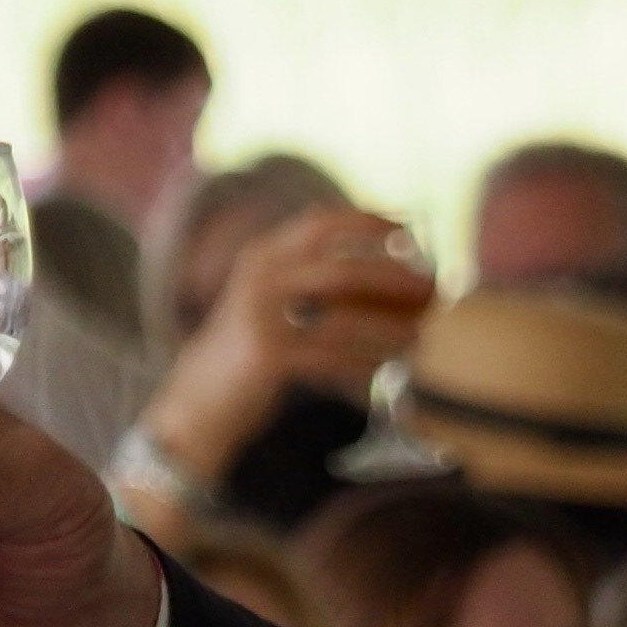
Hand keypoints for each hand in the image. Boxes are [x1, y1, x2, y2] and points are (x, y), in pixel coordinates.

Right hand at [137, 208, 434, 484]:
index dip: (370, 221)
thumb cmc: (246, 357)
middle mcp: (259, 277)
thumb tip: (386, 276)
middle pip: (343, 267)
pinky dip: (365, 365)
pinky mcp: (267, 357)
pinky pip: (333, 359)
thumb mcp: (268, 305)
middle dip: (395, 278)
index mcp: (262, 256)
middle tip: (432, 290)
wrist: (193, 405)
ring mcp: (261, 316)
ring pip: (345, 316)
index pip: (323, 222)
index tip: (412, 228)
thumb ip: (309, 283)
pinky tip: (385, 371)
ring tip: (419, 337)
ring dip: (389, 328)